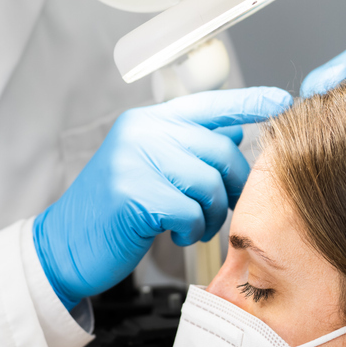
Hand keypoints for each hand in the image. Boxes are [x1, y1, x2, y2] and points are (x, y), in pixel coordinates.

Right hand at [33, 87, 292, 308]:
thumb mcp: (148, 168)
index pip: (209, 103)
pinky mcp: (135, 195)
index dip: (248, 102)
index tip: (280, 100)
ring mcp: (135, 161)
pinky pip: (191, 211)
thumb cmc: (112, 212)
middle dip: (232, 186)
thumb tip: (235, 131)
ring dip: (211, 214)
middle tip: (220, 210)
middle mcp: (141, 132)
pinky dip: (191, 229)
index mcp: (147, 121)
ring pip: (209, 183)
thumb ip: (187, 147)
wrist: (65, 246)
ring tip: (192, 226)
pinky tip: (176, 235)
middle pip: (220, 149)